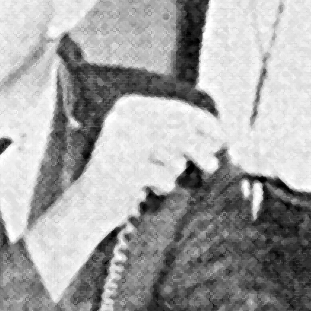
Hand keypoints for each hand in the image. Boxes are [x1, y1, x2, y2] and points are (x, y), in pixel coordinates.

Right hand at [74, 96, 226, 217]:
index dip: (204, 124)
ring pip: (175, 155)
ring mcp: (122, 144)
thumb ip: (178, 135)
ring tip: (168, 177)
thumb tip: (220, 137)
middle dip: (200, 149)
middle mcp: (124, 120)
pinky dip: (164, 184)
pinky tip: (152, 188)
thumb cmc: (126, 173)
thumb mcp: (150, 145)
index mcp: (129, 106)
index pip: (177, 109)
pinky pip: (164, 177)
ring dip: (177, 170)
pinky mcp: (124, 171)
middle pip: (180, 131)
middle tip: (213, 164)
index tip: (222, 138)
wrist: (88, 204)